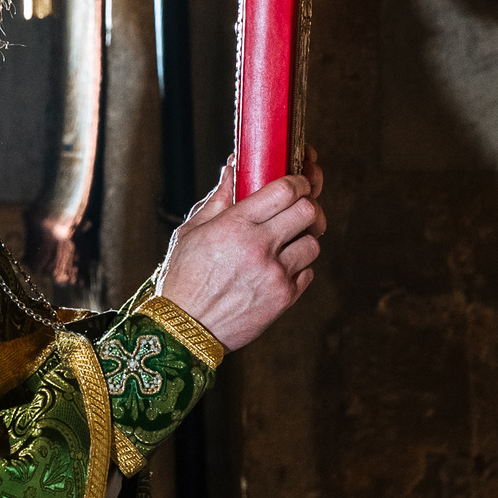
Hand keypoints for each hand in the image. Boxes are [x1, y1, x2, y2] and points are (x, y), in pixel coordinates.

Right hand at [155, 153, 326, 351]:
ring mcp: (275, 275)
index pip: (285, 189)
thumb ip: (219, 198)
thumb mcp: (192, 231)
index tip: (298, 180)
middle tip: (301, 207)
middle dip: (309, 204)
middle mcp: (259, 248)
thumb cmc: (183, 278)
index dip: (298, 180)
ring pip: (314, 242)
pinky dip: (299, 266)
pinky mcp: (284, 299)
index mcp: (235, 225)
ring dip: (305, 237)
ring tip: (288, 240)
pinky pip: (308, 272)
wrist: (183, 330)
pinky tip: (280, 266)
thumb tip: (235, 167)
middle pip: (309, 211)